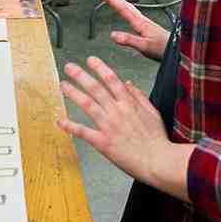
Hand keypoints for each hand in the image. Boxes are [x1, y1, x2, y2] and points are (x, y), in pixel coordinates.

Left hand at [57, 56, 169, 182]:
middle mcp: (117, 111)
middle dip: (80, 75)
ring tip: (63, 85)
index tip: (90, 60)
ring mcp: (109, 126)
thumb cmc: (158, 140)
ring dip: (73, 93)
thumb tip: (128, 83)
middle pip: (95, 88)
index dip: (99, 67)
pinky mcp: (103, 142)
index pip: (111, 79)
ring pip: (87, 104)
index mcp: (129, 104)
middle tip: (69, 67)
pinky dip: (70, 126)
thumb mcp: (153, 112)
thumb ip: (139, 96)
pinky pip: (83, 131)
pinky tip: (60, 121)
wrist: (159, 161)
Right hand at [99, 0, 169, 60]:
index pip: (123, 8)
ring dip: (120, 1)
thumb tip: (113, 35)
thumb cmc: (165, 49)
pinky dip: (126, 9)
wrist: (179, 50)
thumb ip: (129, 40)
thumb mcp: (145, 46)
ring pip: (130, 8)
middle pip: (126, 5)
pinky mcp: (148, 27)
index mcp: (141, 23)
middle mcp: (143, 20)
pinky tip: (126, 12)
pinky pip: (133, 14)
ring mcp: (146, 23)